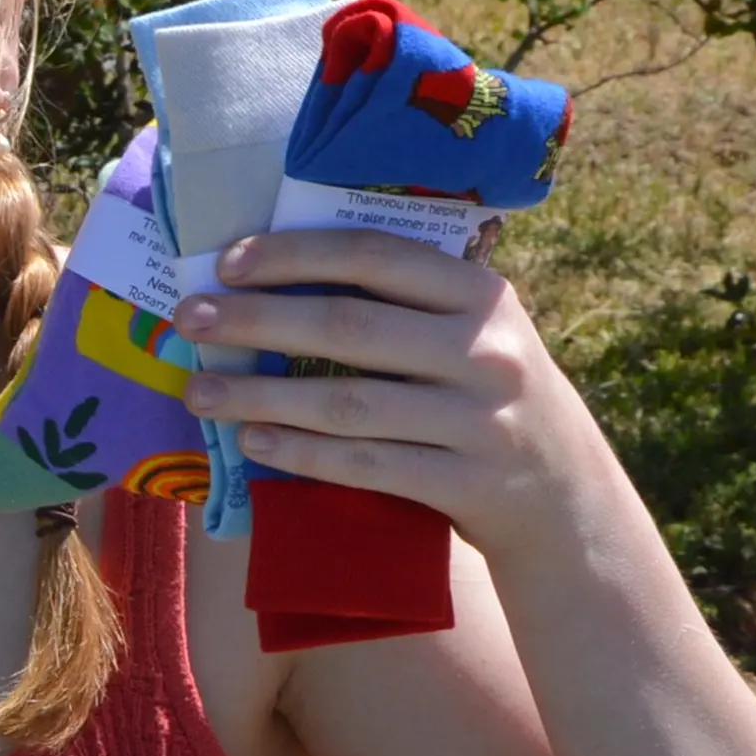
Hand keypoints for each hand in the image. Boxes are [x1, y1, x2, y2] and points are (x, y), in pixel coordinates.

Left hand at [171, 228, 633, 573]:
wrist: (566, 500)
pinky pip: (365, 465)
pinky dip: (301, 453)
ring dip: (261, 394)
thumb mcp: (475, 334)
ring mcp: (479, 421)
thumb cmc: (488, 401)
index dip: (296, 255)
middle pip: (349, 327)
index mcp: (481, 294)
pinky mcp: (465, 484)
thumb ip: (409, 302)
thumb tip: (280, 275)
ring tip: (199, 390)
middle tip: (188, 320)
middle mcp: (485, 351)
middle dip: (256, 320)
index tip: (227, 262)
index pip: (375, 256)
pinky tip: (251, 440)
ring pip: (347, 403)